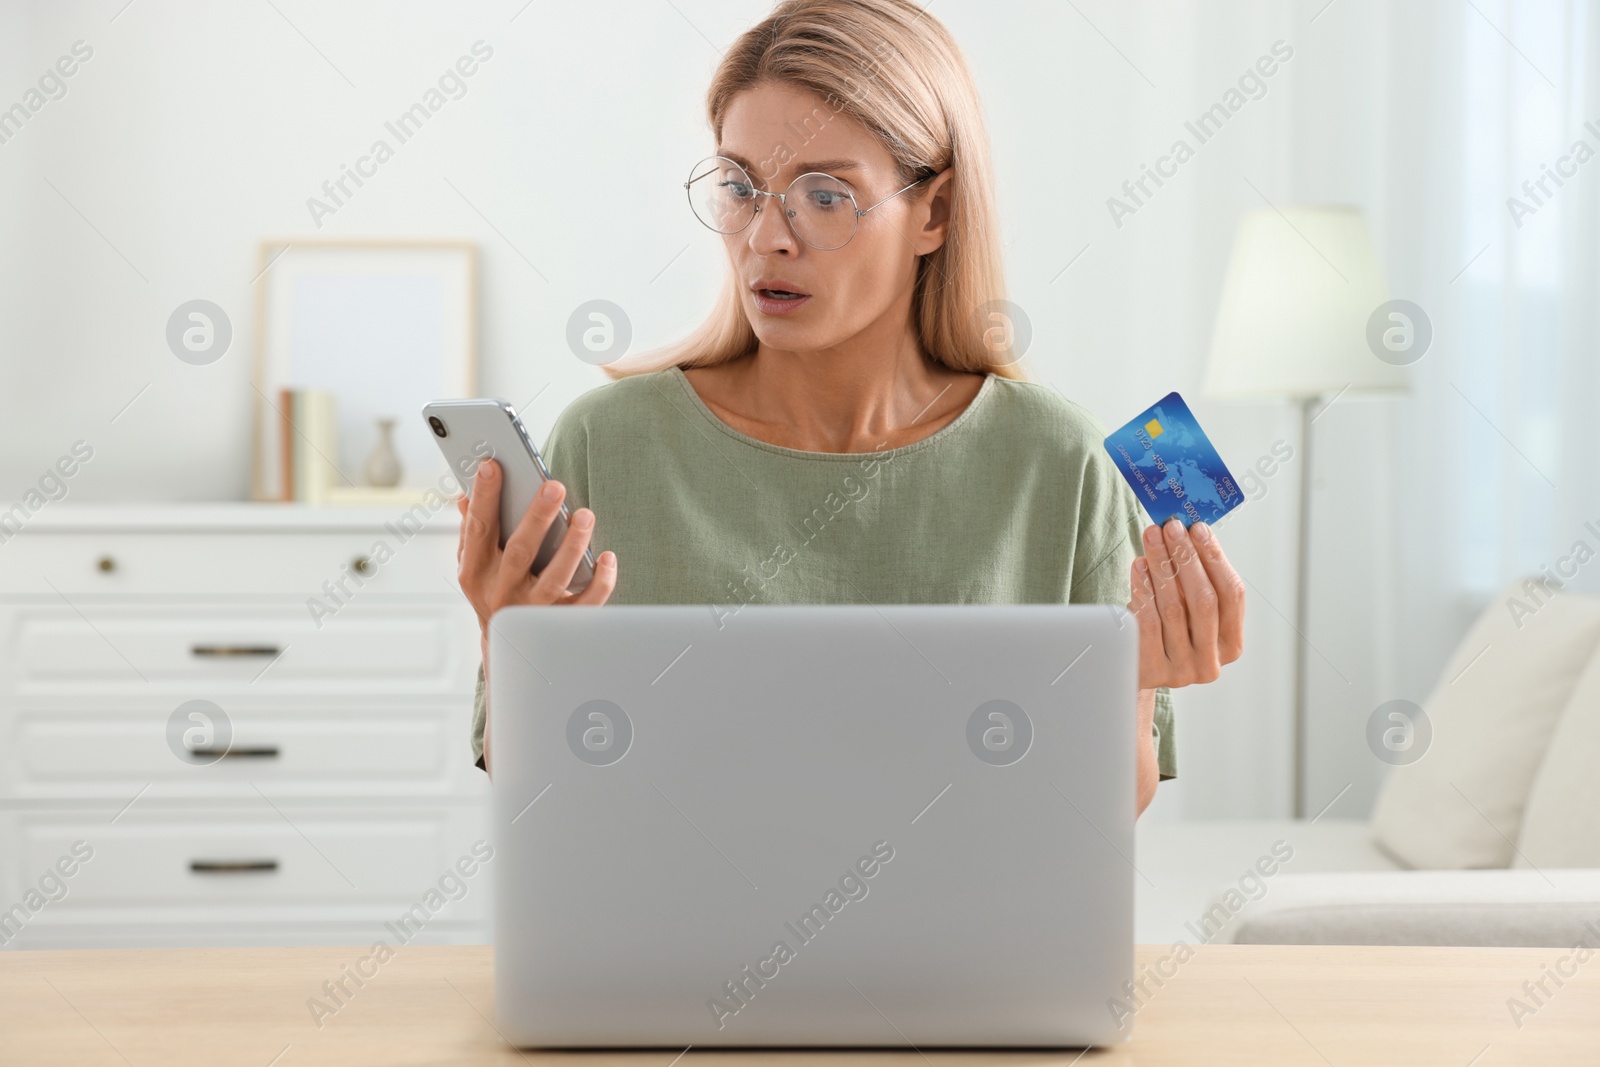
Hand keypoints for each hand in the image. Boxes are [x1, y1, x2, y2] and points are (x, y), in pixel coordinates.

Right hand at [455, 460, 616, 640]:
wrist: (507, 646)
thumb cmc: (494, 589)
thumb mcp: (475, 563)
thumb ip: (473, 530)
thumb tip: (465, 494)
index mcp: (476, 571)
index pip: (478, 528)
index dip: (484, 496)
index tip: (492, 465)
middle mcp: (501, 591)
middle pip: (520, 551)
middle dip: (537, 517)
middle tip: (555, 486)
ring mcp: (531, 609)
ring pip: (554, 577)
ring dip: (572, 545)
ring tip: (585, 515)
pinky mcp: (559, 622)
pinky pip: (584, 604)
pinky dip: (600, 582)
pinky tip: (608, 558)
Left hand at [1128, 518, 1243, 689]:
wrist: (1134, 670)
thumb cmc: (1167, 631)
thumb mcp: (1189, 612)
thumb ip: (1197, 580)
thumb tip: (1189, 531)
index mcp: (1231, 645)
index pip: (1232, 595)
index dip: (1215, 559)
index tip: (1198, 528)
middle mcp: (1211, 662)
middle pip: (1204, 601)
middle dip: (1187, 558)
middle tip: (1171, 527)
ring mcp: (1182, 671)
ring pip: (1174, 608)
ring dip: (1162, 566)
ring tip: (1152, 538)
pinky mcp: (1152, 671)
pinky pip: (1148, 622)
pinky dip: (1143, 589)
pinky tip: (1139, 566)